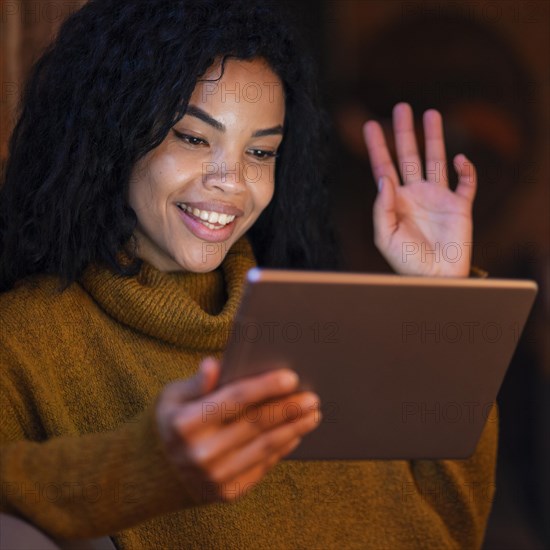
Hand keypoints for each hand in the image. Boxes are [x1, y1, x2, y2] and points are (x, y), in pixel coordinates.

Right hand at [156, 357, 320, 502]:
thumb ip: (196, 382)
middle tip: (312, 397)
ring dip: (294, 429)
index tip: (291, 377)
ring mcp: (214, 477)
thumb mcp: (172, 397)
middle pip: (256, 424)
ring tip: (312, 414)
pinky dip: (282, 449)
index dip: (265, 387)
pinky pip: (262, 467)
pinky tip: (295, 434)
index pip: (234, 399)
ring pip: (265, 447)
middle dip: (289, 408)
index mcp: (185, 423)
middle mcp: (200, 452)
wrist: (154, 474)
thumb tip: (212, 364)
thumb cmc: (170, 423)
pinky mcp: (226, 493)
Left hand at [363, 103, 476, 276]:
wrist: (435, 278)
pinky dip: (466, 170)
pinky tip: (461, 159)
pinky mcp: (460, 206)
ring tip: (431, 114)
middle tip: (401, 107)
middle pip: (409, 156)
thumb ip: (382, 208)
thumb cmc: (406, 262)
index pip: (384, 168)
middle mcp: (415, 194)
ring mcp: (438, 198)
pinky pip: (466, 183)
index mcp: (395, 201)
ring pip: (436, 161)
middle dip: (405, 133)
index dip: (377, 147)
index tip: (369, 125)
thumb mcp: (385, 236)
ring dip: (434, 139)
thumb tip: (384, 179)